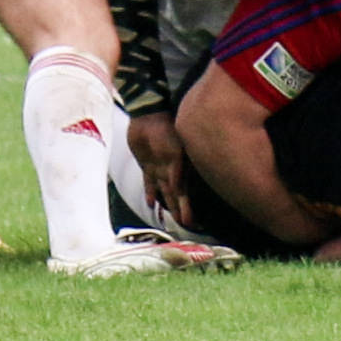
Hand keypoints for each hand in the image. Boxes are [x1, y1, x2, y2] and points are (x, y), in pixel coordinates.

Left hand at [127, 112, 193, 230]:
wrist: (149, 114)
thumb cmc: (166, 128)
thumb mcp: (175, 150)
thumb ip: (178, 171)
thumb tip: (179, 191)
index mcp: (181, 168)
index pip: (186, 194)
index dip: (189, 209)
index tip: (193, 224)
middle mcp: (172, 171)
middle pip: (177, 196)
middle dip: (182, 211)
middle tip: (189, 226)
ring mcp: (160, 168)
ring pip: (165, 192)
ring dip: (170, 205)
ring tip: (175, 220)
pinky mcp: (147, 164)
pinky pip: (149, 182)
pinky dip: (151, 192)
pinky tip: (151, 204)